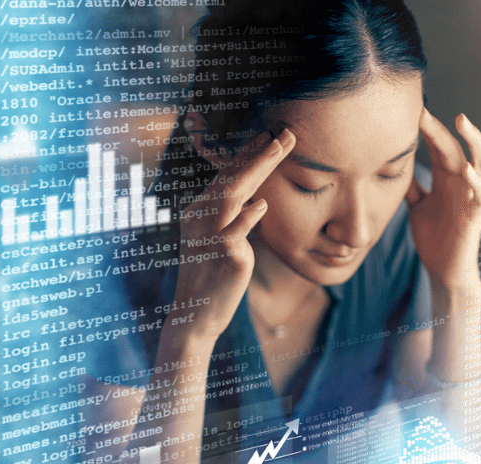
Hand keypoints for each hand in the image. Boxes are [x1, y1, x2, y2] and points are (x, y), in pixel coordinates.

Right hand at [172, 129, 295, 340]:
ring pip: (232, 195)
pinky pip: (236, 231)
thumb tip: (255, 202)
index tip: (266, 136)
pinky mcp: (222, 255)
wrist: (197, 312)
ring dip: (257, 169)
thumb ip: (233, 220)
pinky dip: (248, 217)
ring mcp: (210, 235)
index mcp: (198, 212)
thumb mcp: (219, 242)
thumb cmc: (212, 276)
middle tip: (283, 134)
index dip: (246, 156)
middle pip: (231, 179)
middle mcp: (200, 218)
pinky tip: (261, 204)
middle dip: (258, 154)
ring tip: (278, 149)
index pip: (225, 177)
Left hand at [407, 110, 480, 288]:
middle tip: (422, 110)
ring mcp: (472, 196)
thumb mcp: (416, 206)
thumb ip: (410, 185)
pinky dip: (478, 181)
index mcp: (446, 178)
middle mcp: (461, 182)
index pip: (438, 145)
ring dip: (474, 140)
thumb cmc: (434, 238)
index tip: (408, 110)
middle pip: (454, 147)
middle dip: (440, 127)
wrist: (444, 270)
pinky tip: (466, 168)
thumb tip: (392, 163)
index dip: (426, 128)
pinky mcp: (478, 215)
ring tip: (462, 122)